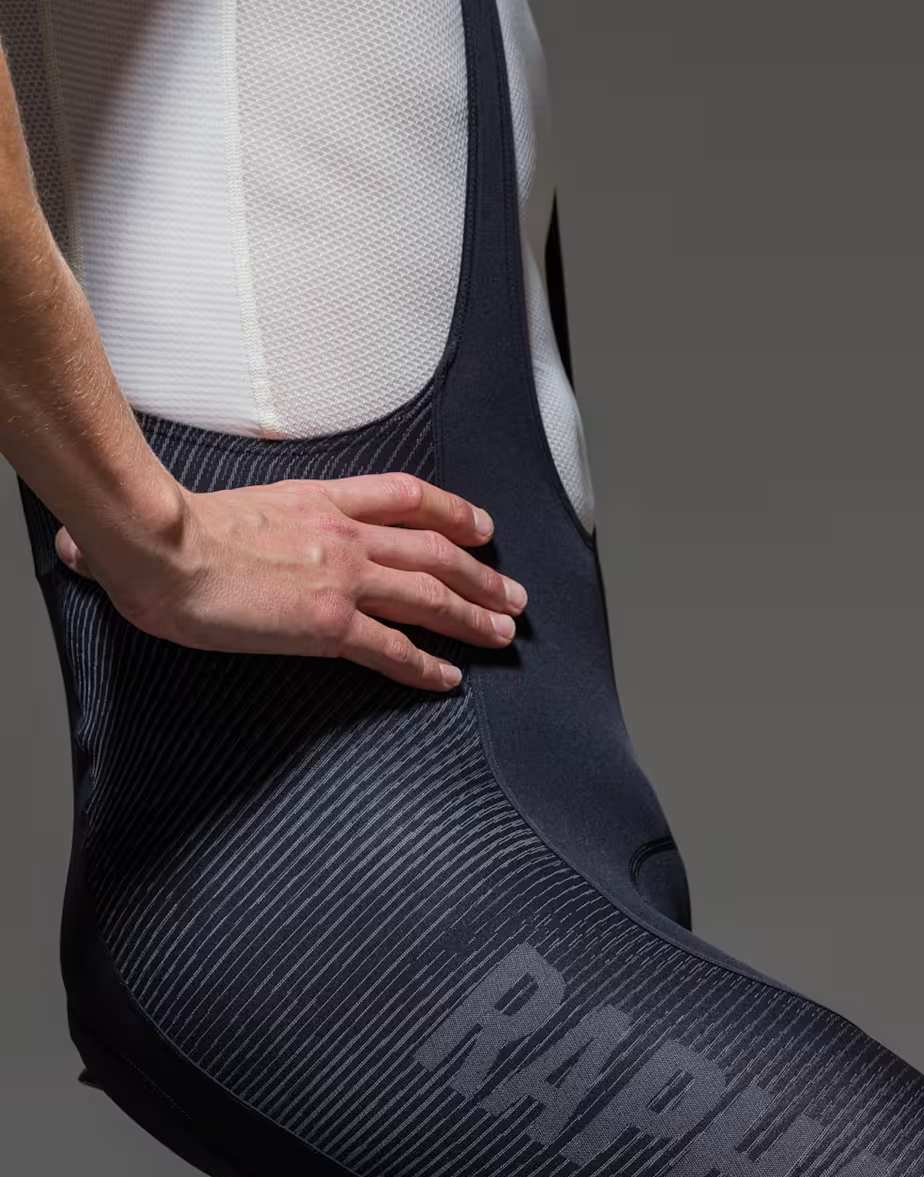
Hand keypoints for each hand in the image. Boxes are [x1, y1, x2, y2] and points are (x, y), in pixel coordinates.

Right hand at [53, 471, 525, 691]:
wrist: (160, 545)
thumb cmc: (169, 530)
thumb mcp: (222, 508)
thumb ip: (234, 521)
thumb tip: (198, 540)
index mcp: (317, 500)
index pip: (404, 498)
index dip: (450, 512)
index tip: (479, 526)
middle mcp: (342, 534)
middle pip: (433, 550)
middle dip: (480, 574)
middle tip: (511, 594)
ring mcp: (342, 579)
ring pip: (429, 594)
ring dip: (472, 615)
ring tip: (502, 633)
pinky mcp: (331, 625)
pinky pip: (394, 649)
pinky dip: (427, 666)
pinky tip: (450, 678)